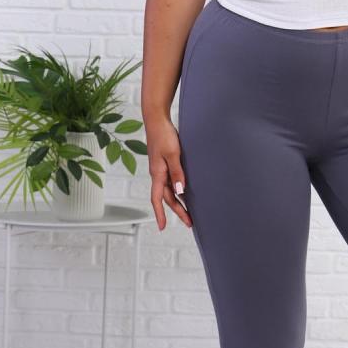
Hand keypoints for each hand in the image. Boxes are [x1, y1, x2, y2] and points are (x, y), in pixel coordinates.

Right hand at [145, 114, 192, 230]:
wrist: (157, 120)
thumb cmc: (164, 135)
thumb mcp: (172, 154)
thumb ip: (177, 173)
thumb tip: (180, 192)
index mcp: (157, 173)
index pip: (157, 199)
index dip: (160, 214)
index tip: (163, 227)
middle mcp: (157, 174)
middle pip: (167, 197)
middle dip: (177, 211)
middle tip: (189, 222)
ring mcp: (161, 168)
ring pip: (169, 190)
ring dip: (179, 201)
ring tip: (190, 211)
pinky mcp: (165, 162)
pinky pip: (171, 181)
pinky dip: (179, 189)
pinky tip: (186, 192)